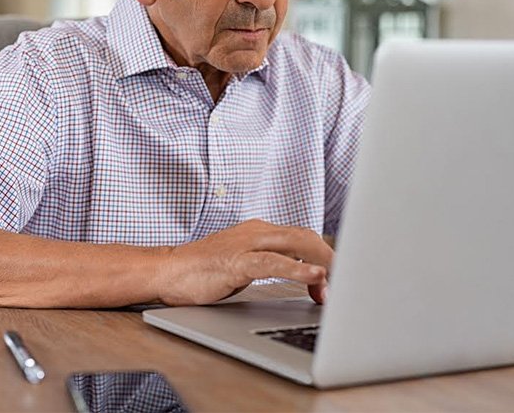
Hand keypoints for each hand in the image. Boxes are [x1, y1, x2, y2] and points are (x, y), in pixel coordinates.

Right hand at [154, 220, 332, 306]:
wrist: (166, 271)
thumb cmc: (203, 271)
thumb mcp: (244, 264)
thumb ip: (271, 265)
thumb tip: (306, 280)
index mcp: (259, 231)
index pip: (303, 236)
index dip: (325, 255)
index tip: (339, 278)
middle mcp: (255, 232)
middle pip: (306, 236)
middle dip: (331, 258)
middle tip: (347, 282)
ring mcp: (245, 244)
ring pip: (295, 244)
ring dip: (322, 263)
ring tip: (340, 280)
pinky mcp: (235, 262)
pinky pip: (272, 263)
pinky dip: (298, 269)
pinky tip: (315, 277)